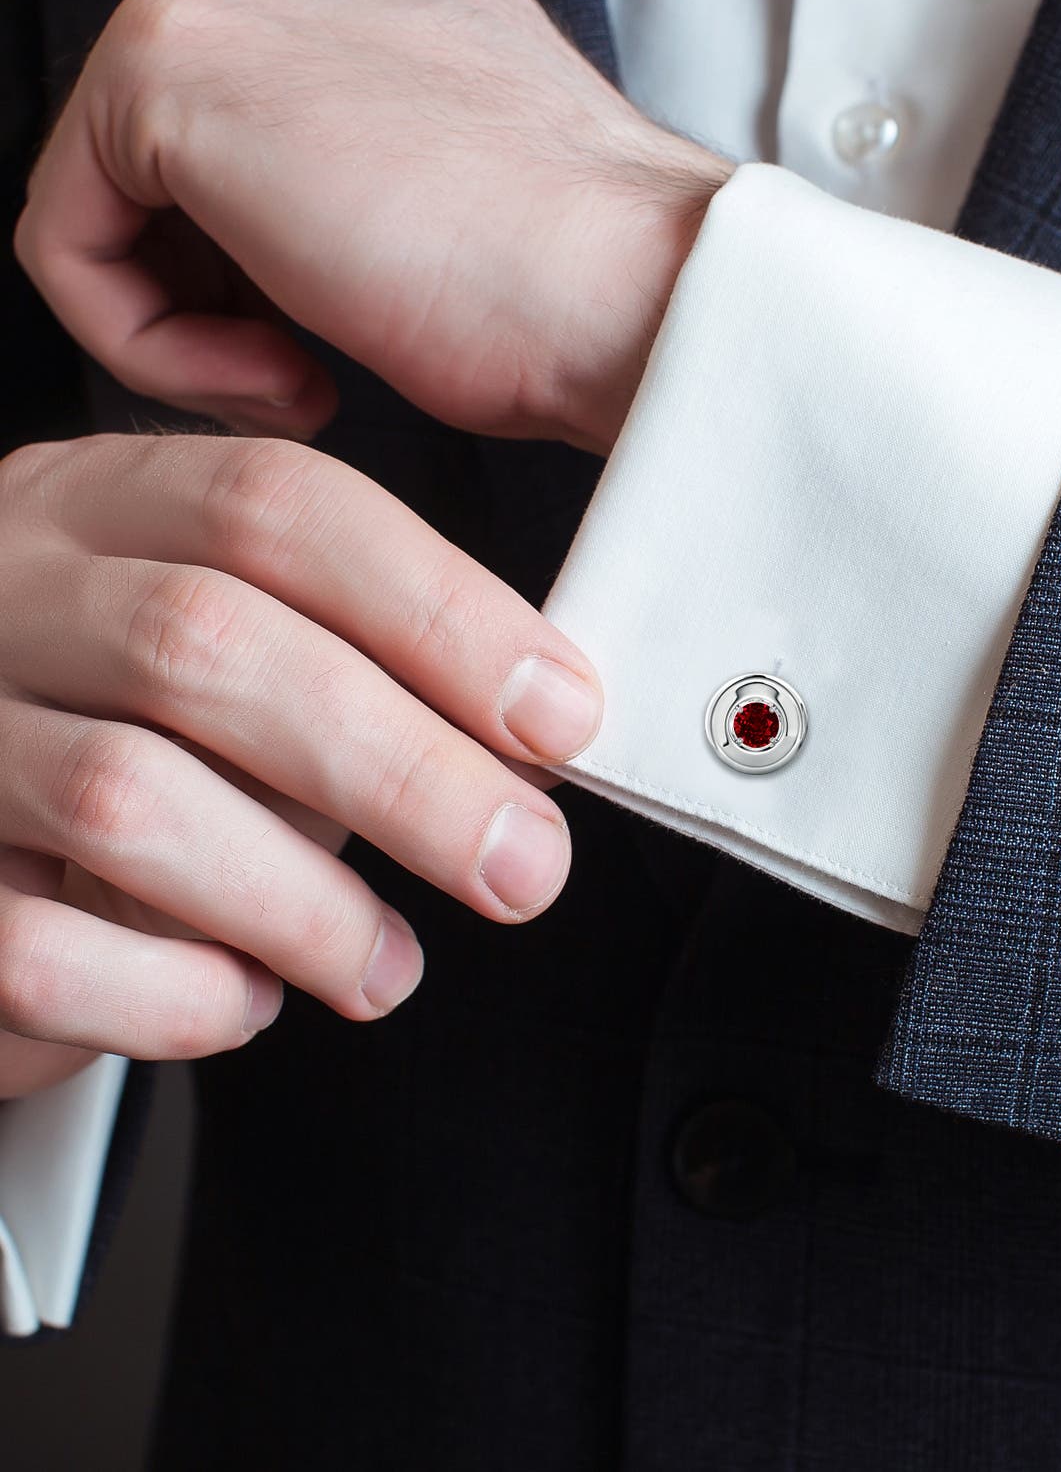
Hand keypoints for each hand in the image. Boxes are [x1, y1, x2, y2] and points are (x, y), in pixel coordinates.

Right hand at [0, 433, 601, 1097]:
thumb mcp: (236, 648)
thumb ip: (354, 663)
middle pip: (211, 644)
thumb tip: (534, 734)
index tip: (559, 716)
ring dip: (302, 903)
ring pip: (124, 798)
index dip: (441, 611)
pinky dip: (171, 995)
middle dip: (405, 771)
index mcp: (106, 504)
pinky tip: (242, 1002)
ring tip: (385, 966)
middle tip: (524, 865)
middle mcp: (5, 594)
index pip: (279, 508)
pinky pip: (35, 950)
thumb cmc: (140, 732)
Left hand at [15, 0, 730, 452]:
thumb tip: (309, 247)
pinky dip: (151, 352)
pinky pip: (66, 244)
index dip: (261, 282)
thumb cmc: (584, 300)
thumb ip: (375, 189)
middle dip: (217, 306)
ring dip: (188, 338)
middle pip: (164, 178)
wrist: (638, 298)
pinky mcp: (171, 64)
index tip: (330, 349)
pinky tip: (280, 374)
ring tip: (303, 380)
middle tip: (311, 376)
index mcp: (386, 7)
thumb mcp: (468, 219)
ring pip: (107, 208)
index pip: (250, 154)